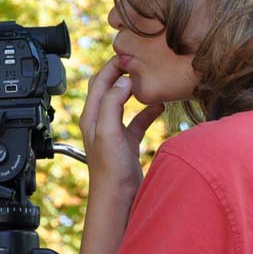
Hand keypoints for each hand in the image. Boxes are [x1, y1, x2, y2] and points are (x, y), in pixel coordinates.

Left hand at [80, 56, 164, 199]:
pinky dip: (148, 110)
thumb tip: (122, 81)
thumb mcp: (109, 132)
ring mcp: (114, 132)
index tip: (130, 55)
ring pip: (124, 102)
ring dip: (135, 89)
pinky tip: (160, 107)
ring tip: (149, 79)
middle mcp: (101, 121)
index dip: (113, 65)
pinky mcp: (127, 143)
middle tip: (139, 61)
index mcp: (92, 116)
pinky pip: (138, 120)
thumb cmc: (110, 170)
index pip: (99, 81)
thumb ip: (112, 104)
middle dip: (122, 72)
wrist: (118, 198)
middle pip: (109, 87)